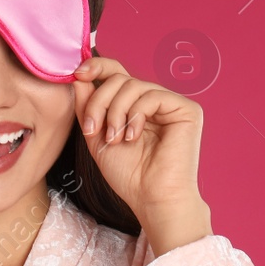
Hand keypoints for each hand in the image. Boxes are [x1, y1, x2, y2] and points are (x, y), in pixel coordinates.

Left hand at [72, 57, 211, 251]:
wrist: (151, 198)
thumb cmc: (128, 174)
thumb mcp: (96, 136)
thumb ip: (88, 105)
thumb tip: (78, 75)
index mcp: (134, 105)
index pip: (116, 73)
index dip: (97, 67)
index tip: (78, 73)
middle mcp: (153, 101)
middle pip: (120, 77)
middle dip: (99, 101)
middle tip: (92, 129)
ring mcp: (171, 104)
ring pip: (132, 85)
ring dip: (115, 112)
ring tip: (114, 139)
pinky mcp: (187, 109)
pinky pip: (152, 95)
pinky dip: (136, 115)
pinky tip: (133, 137)